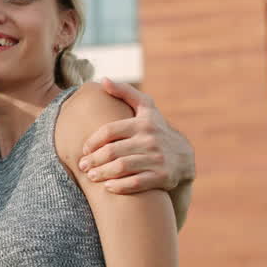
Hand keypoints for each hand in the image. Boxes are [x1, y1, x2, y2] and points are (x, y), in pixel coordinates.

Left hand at [77, 79, 194, 193]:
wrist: (184, 156)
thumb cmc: (155, 129)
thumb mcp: (145, 108)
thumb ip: (124, 92)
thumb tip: (103, 80)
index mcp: (142, 123)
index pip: (109, 131)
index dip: (93, 141)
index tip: (84, 150)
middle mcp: (150, 139)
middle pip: (113, 151)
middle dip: (94, 160)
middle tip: (83, 166)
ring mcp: (157, 158)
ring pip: (122, 167)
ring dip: (102, 173)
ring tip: (92, 176)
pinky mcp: (162, 176)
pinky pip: (136, 182)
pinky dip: (120, 186)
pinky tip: (108, 187)